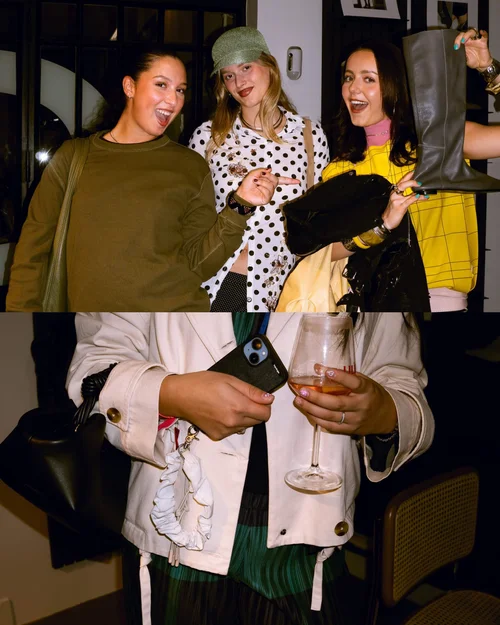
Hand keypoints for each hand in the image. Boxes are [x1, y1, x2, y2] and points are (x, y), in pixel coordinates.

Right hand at [159, 371, 273, 440]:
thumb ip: (251, 391)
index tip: (258, 398)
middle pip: (258, 421)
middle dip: (255, 410)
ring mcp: (225, 431)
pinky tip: (221, 412)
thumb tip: (269, 399)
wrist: (180, 396)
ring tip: (228, 404)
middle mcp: (234, 422)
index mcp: (239, 406)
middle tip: (240, 398)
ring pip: (246, 426)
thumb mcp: (229, 380)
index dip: (265, 404)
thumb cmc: (203, 383)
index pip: (266, 413)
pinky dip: (232, 423)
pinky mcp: (217, 436)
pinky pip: (233, 431)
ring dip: (244, 417)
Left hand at [237, 167, 299, 206]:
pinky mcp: (267, 199)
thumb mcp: (254, 174)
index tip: (297, 181)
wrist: (242, 194)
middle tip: (259, 177)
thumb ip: (262, 170)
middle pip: (275, 179)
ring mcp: (270, 194)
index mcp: (269, 182)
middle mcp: (271, 188)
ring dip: (262, 181)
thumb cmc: (247, 185)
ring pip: (271, 184)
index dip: (290, 181)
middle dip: (267, 176)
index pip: (282, 180)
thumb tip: (270, 169)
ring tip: (256, 183)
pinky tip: (257, 188)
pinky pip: (268, 190)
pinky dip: (261, 186)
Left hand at [292, 367, 396, 435]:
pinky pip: (331, 427)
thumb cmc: (371, 394)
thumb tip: (318, 368)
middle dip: (317, 398)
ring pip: (331, 417)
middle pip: (337, 404)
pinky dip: (317, 420)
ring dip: (312, 409)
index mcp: (366, 391)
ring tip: (299, 401)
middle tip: (302, 391)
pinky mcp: (350, 430)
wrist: (386, 416)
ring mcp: (355, 420)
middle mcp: (361, 406)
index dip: (340, 377)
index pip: (354, 383)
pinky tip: (307, 412)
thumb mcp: (364, 382)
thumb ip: (346, 377)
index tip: (326, 370)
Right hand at [381, 171, 426, 230]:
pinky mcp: (400, 207)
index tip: (415, 171)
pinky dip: (414, 198)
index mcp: (394, 192)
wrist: (387, 221)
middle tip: (420, 181)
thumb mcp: (399, 202)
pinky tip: (419, 196)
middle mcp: (394, 195)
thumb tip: (418, 192)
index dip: (408, 175)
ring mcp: (396, 201)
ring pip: (406, 192)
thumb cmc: (394, 211)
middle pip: (402, 184)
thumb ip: (406, 196)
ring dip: (416, 190)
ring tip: (423, 189)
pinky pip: (408, 201)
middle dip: (411, 181)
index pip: (401, 181)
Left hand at [454, 28, 491, 68]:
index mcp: (464, 44)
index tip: (456, 47)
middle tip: (460, 43)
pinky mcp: (483, 42)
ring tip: (464, 40)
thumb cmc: (473, 61)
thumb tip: (454, 54)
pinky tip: (481, 32)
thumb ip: (460, 55)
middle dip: (461, 36)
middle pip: (465, 33)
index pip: (460, 38)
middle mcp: (470, 41)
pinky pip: (484, 35)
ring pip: (473, 32)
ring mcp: (477, 40)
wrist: (480, 65)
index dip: (457, 40)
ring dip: (468, 34)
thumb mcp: (464, 59)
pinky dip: (483, 33)